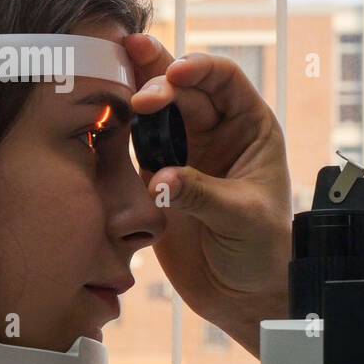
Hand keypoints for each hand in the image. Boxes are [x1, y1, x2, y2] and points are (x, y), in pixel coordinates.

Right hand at [124, 34, 291, 356]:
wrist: (243, 295)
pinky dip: (117, 133)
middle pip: (183, 89)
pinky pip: (133, 145)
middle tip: (140, 99)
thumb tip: (159, 180)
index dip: (199, 69)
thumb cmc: (264, 252)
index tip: (176, 74)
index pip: (225, 80)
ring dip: (132, 97)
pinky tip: (100, 122)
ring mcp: (184, 152)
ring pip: (154, 111)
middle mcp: (216, 132)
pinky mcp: (156, 176)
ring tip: (108, 88)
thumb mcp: (241, 218)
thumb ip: (200, 194)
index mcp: (250, 128)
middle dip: (159, 83)